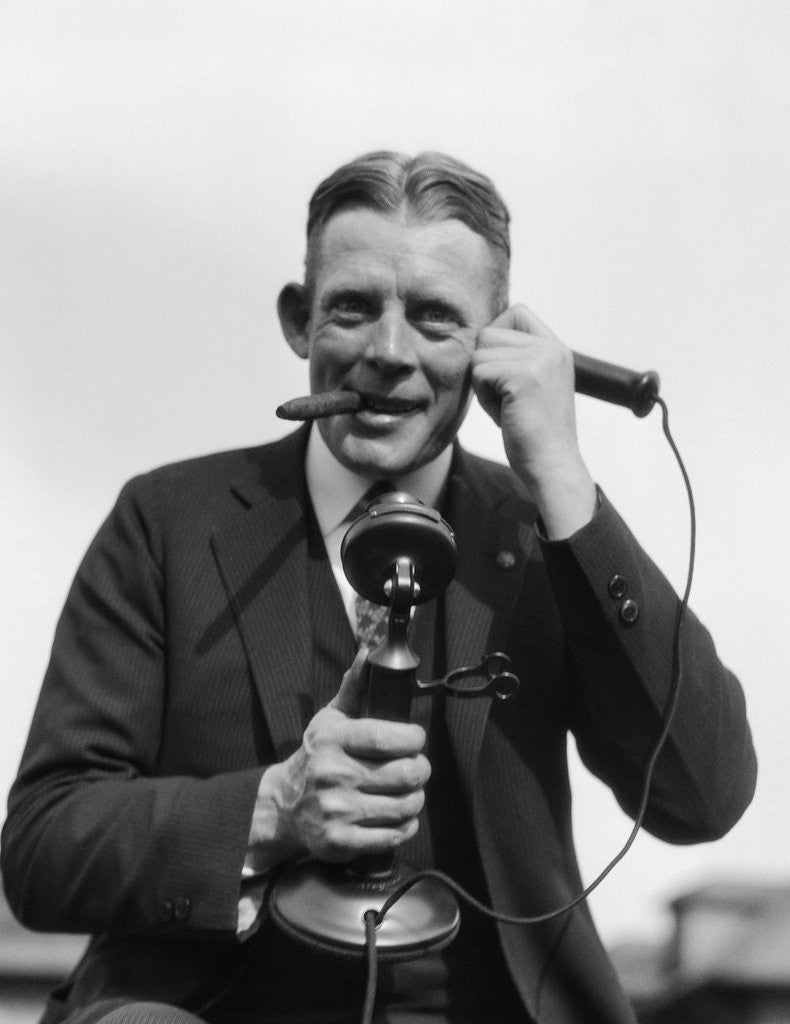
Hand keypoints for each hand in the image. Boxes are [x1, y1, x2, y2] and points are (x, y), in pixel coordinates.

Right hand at [248, 650, 429, 866]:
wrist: (283, 806)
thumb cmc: (316, 757)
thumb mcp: (329, 719)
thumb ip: (354, 688)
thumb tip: (368, 653)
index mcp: (334, 740)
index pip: (387, 737)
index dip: (414, 738)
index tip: (416, 739)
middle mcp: (335, 774)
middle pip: (406, 774)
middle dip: (421, 770)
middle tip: (417, 768)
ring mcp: (338, 810)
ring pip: (405, 806)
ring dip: (415, 799)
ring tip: (408, 792)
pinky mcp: (341, 841)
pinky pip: (393, 835)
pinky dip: (405, 826)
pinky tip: (397, 816)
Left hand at [473, 304, 596, 537]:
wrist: (552, 467)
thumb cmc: (534, 434)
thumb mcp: (531, 385)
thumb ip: (515, 358)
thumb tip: (480, 337)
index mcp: (556, 348)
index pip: (515, 312)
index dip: (497, 338)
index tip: (504, 373)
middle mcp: (551, 347)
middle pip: (488, 332)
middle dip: (486, 366)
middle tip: (506, 398)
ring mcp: (539, 359)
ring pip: (479, 353)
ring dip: (483, 385)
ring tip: (507, 408)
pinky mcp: (523, 375)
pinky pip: (478, 372)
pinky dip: (483, 397)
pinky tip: (505, 415)